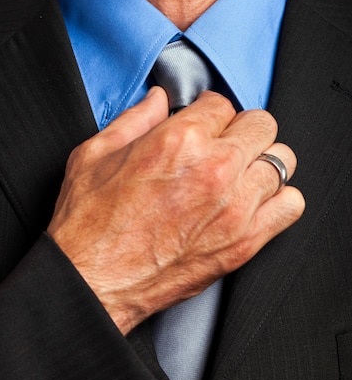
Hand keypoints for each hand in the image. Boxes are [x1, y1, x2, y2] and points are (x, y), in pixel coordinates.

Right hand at [47, 87, 303, 333]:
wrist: (92, 281)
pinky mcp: (244, 242)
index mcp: (178, 140)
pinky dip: (279, 198)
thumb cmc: (88, 221)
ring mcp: (235, 207)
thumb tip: (158, 98)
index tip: (203, 124)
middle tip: (223, 143)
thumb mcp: (95, 153)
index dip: (208, 111)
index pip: (221, 103)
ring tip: (239, 172)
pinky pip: (291, 204)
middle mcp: (214, 168)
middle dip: (240, 128)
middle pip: (261, 125)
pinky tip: (254, 200)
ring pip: (281, 161)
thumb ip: (134, 118)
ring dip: (261, 161)